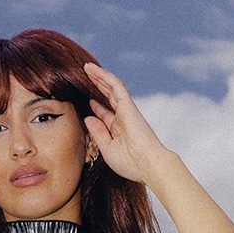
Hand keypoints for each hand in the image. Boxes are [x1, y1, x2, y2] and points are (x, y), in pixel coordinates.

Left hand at [83, 62, 169, 183]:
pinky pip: (116, 86)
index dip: (97, 107)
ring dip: (99, 77)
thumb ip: (97, 133)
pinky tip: (94, 70)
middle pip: (108, 97)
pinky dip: (105, 76)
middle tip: (85, 76)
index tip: (89, 100)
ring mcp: (126, 110)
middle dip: (97, 86)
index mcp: (119, 130)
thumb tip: (88, 117)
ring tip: (87, 68)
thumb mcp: (107, 149)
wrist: (148, 165)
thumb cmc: (130, 163)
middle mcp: (123, 118)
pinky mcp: (128, 105)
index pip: (106, 114)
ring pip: (111, 88)